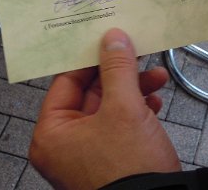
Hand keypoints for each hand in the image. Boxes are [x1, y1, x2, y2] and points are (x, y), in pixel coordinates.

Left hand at [29, 28, 180, 189]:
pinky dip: (136, 111)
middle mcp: (63, 146)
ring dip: (132, 90)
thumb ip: (118, 69)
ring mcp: (86, 156)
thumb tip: (113, 39)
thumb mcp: (124, 108)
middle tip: (136, 53)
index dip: (90, 57)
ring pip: (108, 108)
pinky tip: (155, 101)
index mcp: (51, 134)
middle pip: (89, 93)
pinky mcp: (109, 162)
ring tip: (155, 77)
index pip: (66, 81)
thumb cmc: (129, 169)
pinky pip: (119, 127)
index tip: (109, 39)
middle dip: (119, 73)